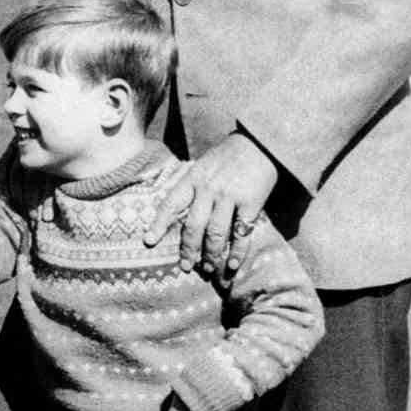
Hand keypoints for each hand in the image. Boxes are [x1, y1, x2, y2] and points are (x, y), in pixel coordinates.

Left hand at [144, 132, 277, 277]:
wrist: (260, 142)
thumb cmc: (228, 156)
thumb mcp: (203, 165)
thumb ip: (192, 186)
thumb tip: (178, 213)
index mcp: (193, 179)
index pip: (171, 204)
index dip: (159, 224)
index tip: (149, 241)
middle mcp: (208, 189)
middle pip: (193, 226)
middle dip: (188, 249)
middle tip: (186, 266)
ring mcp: (229, 196)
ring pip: (215, 233)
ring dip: (210, 255)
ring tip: (208, 269)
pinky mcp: (251, 202)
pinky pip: (241, 232)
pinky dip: (237, 251)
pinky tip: (232, 264)